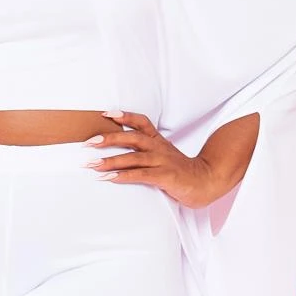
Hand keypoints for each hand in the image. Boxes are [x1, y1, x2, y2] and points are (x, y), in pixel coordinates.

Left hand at [83, 110, 229, 209]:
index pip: (141, 121)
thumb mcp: (164, 155)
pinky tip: (109, 178)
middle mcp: (159, 148)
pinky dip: (123, 176)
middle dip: (108, 138)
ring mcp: (162, 161)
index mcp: (158, 140)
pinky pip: (140, 175)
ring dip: (110, 161)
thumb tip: (120, 154)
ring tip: (92, 165)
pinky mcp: (165, 176)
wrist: (206, 181)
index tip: (105, 114)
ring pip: (132, 158)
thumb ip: (146, 152)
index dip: (124, 116)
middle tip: (88, 142)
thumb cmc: (180, 171)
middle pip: (131, 138)